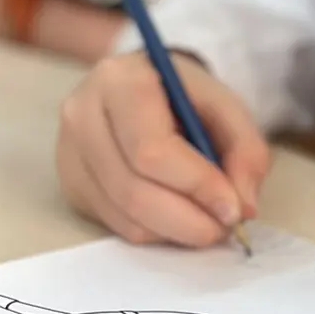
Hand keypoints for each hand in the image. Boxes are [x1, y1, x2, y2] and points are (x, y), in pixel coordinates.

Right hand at [57, 50, 269, 247]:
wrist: (138, 85)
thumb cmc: (182, 94)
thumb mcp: (225, 105)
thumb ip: (245, 150)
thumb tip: (241, 207)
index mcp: (119, 81)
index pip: (151, 150)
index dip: (195, 185)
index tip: (232, 209)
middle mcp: (81, 116)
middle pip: (133, 190)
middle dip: (187, 220)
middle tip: (224, 228)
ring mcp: (69, 153)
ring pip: (125, 215)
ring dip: (175, 231)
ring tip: (207, 222)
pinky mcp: (71, 184)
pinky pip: (117, 225)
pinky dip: (156, 231)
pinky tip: (177, 215)